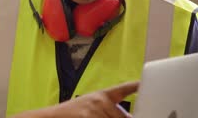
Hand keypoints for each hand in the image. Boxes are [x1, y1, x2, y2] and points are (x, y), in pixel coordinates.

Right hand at [13, 81, 138, 117]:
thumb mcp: (90, 108)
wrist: (52, 117)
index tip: (145, 83)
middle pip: (123, 117)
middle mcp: (101, 101)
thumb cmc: (72, 114)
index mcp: (102, 95)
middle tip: (105, 116)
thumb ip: (107, 111)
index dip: (136, 86)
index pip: (123, 89)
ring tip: (92, 116)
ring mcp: (95, 111)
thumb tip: (128, 117)